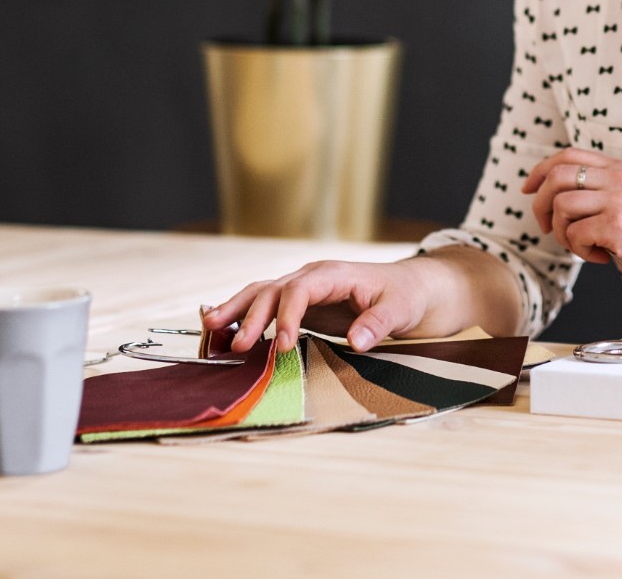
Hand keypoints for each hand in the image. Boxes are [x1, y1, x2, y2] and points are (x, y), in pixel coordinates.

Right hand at [201, 259, 437, 354]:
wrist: (412, 289)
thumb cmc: (406, 296)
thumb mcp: (400, 310)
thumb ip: (378, 324)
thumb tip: (357, 341)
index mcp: (333, 274)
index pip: (299, 290)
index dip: (286, 317)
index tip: (281, 346)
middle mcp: (312, 277)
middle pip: (271, 290)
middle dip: (250, 315)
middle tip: (235, 345)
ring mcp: (304, 289)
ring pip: (261, 293)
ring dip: (236, 310)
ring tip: (210, 328)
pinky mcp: (301, 305)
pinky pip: (266, 306)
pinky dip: (244, 315)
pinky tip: (222, 328)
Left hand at [521, 147, 621, 303]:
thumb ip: (601, 195)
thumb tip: (557, 201)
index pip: (570, 154)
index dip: (540, 170)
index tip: (528, 189)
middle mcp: (620, 178)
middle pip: (556, 175)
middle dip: (540, 203)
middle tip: (545, 228)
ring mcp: (619, 200)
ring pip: (561, 205)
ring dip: (562, 232)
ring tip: (583, 247)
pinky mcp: (616, 225)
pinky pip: (574, 234)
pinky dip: (580, 251)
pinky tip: (602, 258)